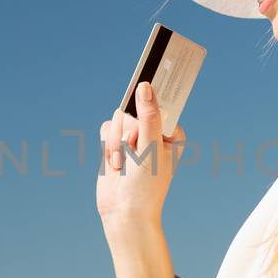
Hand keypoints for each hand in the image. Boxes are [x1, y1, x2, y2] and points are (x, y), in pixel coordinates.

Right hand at [97, 82, 185, 231]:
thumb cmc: (147, 186)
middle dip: (129, 128)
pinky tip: (115, 163)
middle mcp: (153, 132)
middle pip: (135, 107)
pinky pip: (106, 128)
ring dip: (117, 140)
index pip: (163, 102)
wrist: (124, 214)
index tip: (155, 63)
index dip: (155, 89)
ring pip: (119, 117)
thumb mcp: (151, 148)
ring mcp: (133, 138)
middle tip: (134, 146)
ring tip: (124, 162)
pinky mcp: (115, 143)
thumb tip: (145, 86)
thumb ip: (148, 116)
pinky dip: (107, 145)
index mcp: (171, 133)